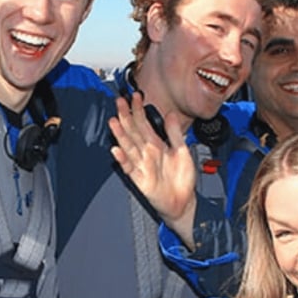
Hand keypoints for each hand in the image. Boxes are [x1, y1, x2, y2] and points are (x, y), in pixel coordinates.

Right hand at [110, 91, 197, 246]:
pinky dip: (123, 160)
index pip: (144, 124)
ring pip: (129, 147)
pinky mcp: (141, 180)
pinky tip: (117, 150)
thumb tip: (170, 114)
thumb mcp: (183, 151)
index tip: (135, 96)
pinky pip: (130, 169)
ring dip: (121, 135)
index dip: (139, 110)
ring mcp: (142, 166)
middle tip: (119, 102)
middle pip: (133, 132)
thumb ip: (175, 133)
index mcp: (156, 145)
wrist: (183, 202)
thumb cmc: (181, 179)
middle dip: (126, 117)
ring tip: (114, 122)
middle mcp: (147, 154)